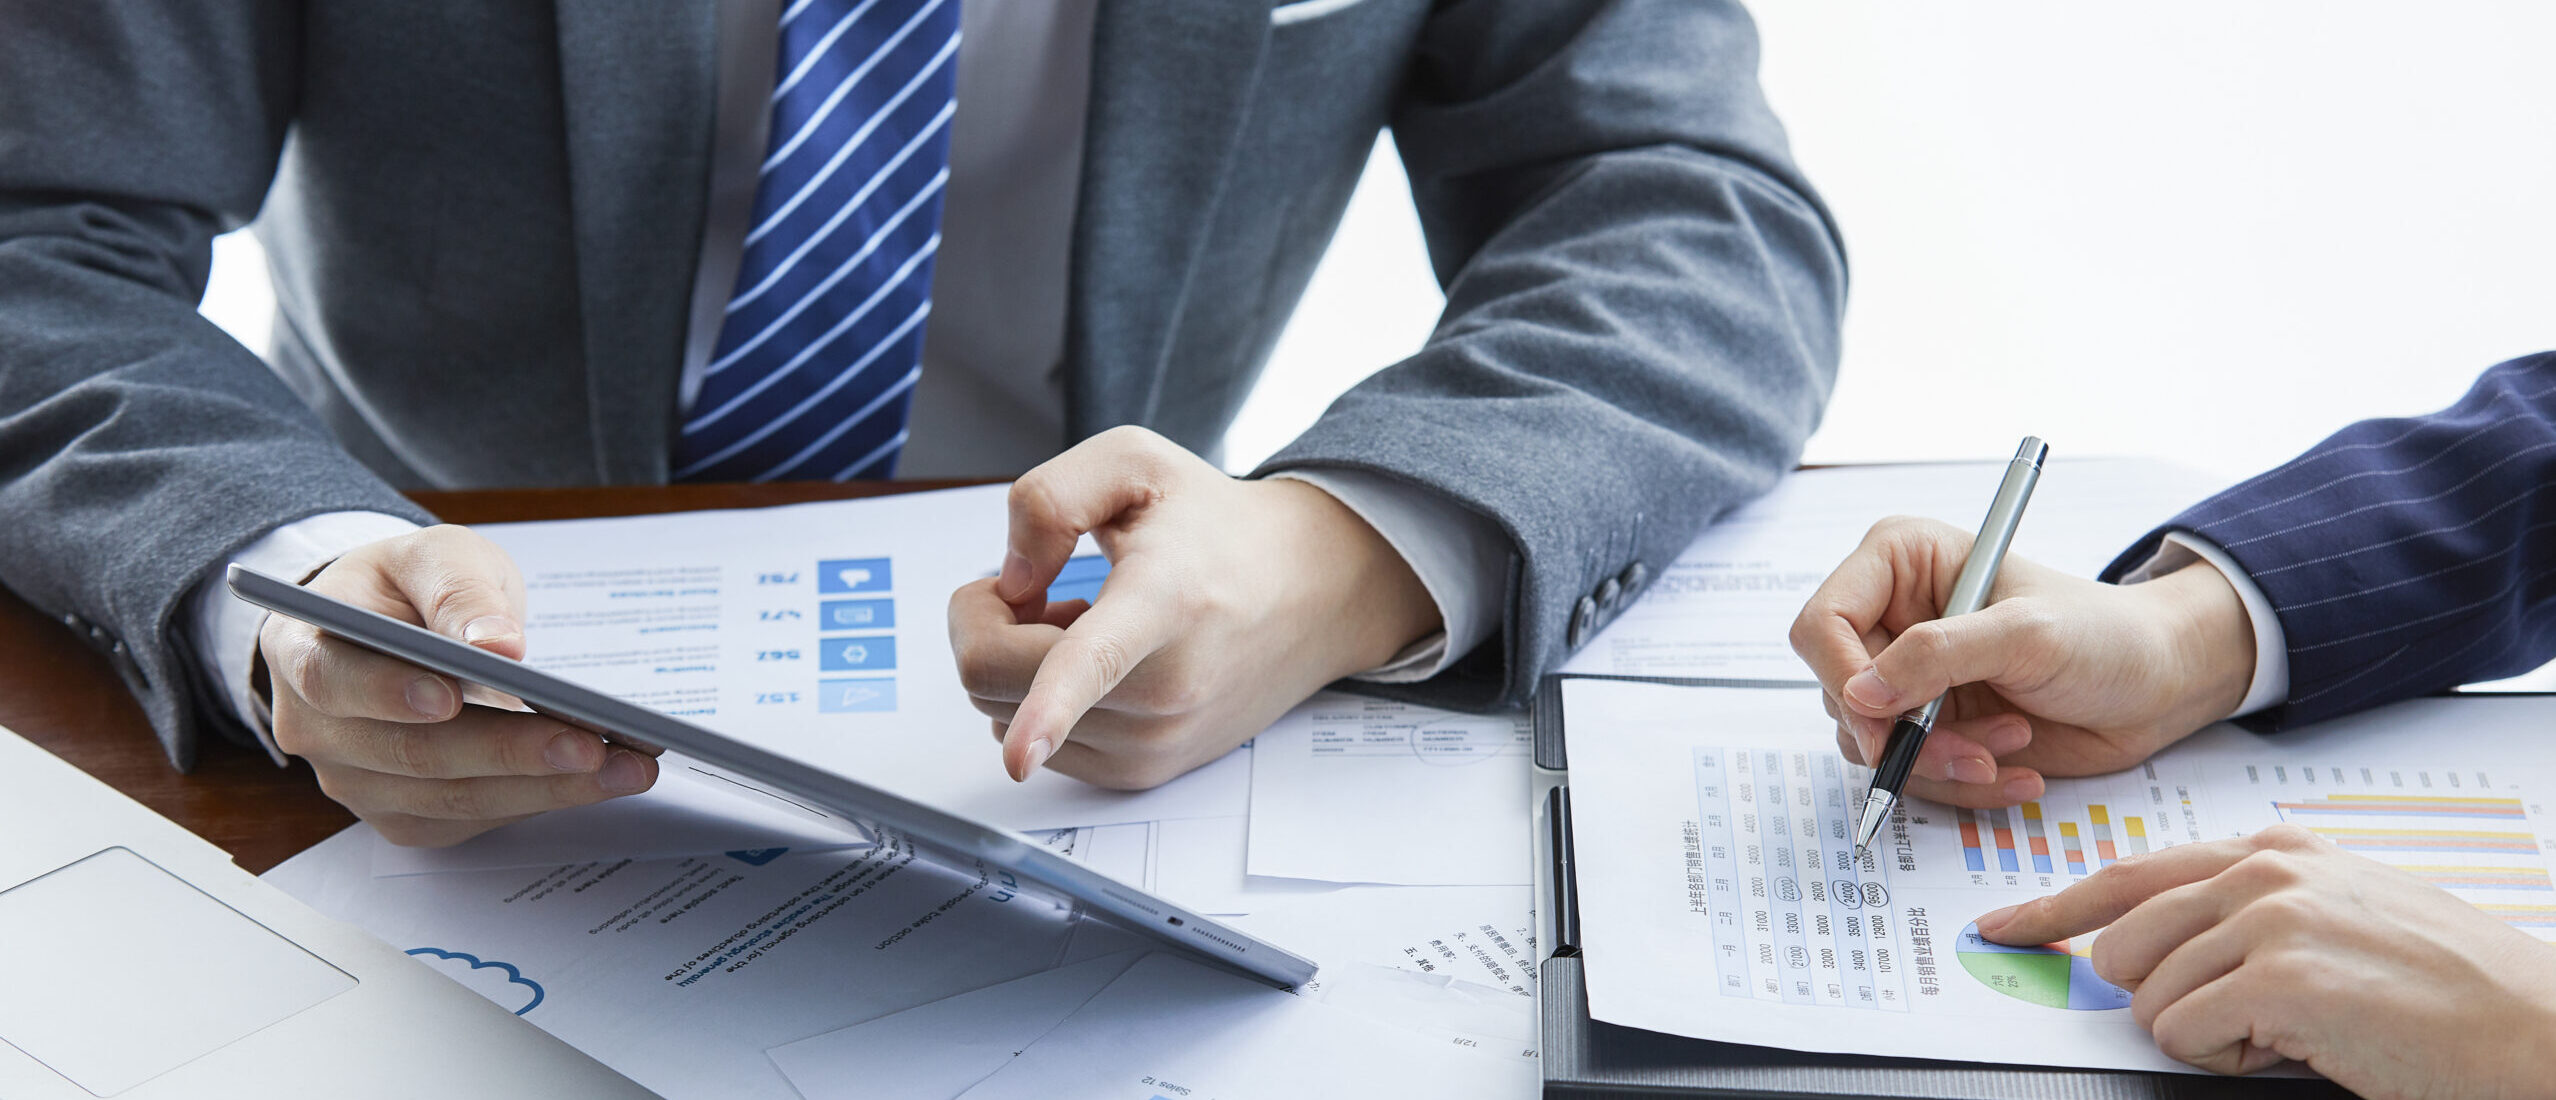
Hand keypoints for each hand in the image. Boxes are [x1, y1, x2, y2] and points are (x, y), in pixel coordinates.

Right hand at [259, 525, 658, 845]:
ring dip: (544, 787)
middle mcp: (318, 728)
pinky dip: (538, 800)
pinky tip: (597, 781)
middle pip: (412, 753)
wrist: (394, 625)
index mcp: (305, 650)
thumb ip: (459, 593)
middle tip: (593, 743)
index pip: (333, 680)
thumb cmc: (409, 588)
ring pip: (451, 797)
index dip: (389, 692)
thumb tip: (499, 645)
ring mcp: (357, 780)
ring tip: (625, 766)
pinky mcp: (403, 812)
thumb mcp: (434, 557)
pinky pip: (471, 818)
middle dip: (510, 751)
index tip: (453, 697)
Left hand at [947, 426, 1441, 787]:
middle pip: (994, 680)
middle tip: (1034, 586)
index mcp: (1162, 600)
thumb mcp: (1134, 462)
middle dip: (983, 622)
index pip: (1092, 662)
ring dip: (1017, 663)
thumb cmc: (1218, 528)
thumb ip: (1048, 499)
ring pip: (1003, 719)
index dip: (1048, 710)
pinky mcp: (1146, 771)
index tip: (1021, 756)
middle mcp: (1164, 685)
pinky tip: (1096, 664)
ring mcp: (1156, 739)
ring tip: (1082, 622)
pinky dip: (1041, 704)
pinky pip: (1041, 749)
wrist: (1312, 592)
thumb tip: (1010, 581)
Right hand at [1789, 516, 2255, 807]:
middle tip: (1973, 751)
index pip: (1824, 623)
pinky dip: (1962, 783)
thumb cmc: (2105, 635)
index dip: (1844, 678)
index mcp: (1900, 564)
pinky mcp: (1931, 726)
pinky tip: (2016, 769)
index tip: (1885, 723)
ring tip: (2011, 745)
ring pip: (1872, 743)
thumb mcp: (2026, 634)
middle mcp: (1892, 618)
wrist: (2158, 684)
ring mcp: (1910, 677)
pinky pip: (1911, 773)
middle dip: (1907, 735)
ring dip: (1941, 762)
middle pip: (1841, 693)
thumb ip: (1937, 656)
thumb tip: (1859, 693)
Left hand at [1976, 825, 2555, 1093]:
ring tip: (2291, 1029)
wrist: (2532, 1025)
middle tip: (2244, 1016)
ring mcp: (2270, 921)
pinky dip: (2229, 1060)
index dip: (2054, 908)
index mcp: (2272, 853)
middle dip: (2162, 998)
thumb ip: (2248, 910)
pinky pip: (2183, 1036)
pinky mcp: (2281, 980)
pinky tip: (2300, 1047)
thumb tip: (2154, 943)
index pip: (2128, 875)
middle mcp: (2262, 874)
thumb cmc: (2445, 983)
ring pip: (2148, 997)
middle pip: (2121, 945)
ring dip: (2208, 1034)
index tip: (2003, 928)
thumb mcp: (2337, 913)